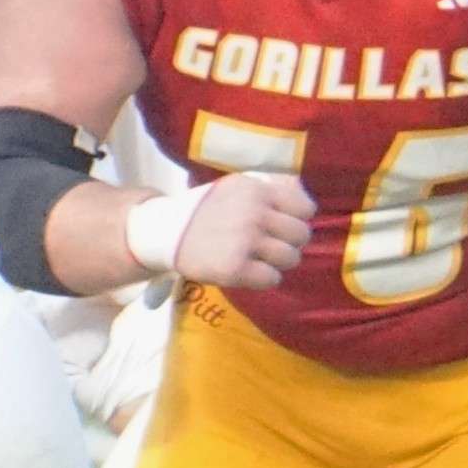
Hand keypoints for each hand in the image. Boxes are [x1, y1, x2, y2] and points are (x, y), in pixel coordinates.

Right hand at [128, 169, 310, 287]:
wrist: (163, 232)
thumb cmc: (204, 211)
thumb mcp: (235, 189)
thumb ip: (268, 191)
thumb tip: (302, 191)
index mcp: (256, 190)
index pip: (305, 208)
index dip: (297, 219)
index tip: (281, 225)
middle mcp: (254, 213)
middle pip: (301, 235)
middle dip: (290, 243)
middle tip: (270, 246)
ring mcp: (245, 241)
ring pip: (291, 258)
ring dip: (277, 262)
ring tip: (259, 260)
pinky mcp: (235, 268)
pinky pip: (272, 278)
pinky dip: (263, 278)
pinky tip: (248, 271)